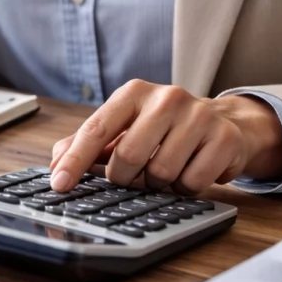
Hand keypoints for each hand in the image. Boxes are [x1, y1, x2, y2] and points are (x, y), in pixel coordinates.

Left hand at [49, 80, 281, 194]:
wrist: (225, 124)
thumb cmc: (161, 129)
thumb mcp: (123, 127)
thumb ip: (85, 144)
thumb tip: (55, 164)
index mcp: (133, 93)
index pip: (96, 129)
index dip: (75, 161)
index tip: (59, 185)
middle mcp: (167, 97)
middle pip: (128, 158)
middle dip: (125, 178)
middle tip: (133, 176)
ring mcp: (199, 115)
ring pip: (161, 173)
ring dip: (158, 184)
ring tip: (166, 169)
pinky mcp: (224, 138)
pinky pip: (192, 182)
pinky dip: (186, 188)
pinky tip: (190, 171)